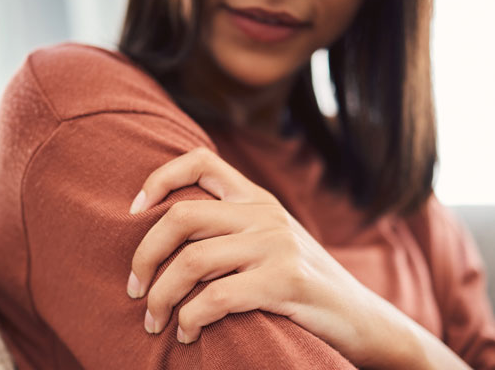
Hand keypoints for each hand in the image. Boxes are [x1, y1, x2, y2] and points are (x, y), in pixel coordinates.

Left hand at [124, 147, 425, 367]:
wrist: (360, 318)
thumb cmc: (301, 285)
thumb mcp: (270, 242)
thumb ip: (231, 228)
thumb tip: (165, 235)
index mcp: (257, 199)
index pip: (200, 161)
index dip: (159, 177)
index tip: (133, 211)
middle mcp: (264, 214)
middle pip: (180, 216)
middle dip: (144, 255)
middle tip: (134, 289)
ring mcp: (276, 245)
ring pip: (191, 262)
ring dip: (160, 298)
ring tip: (154, 323)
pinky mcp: (285, 282)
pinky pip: (214, 298)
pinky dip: (189, 320)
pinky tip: (187, 334)